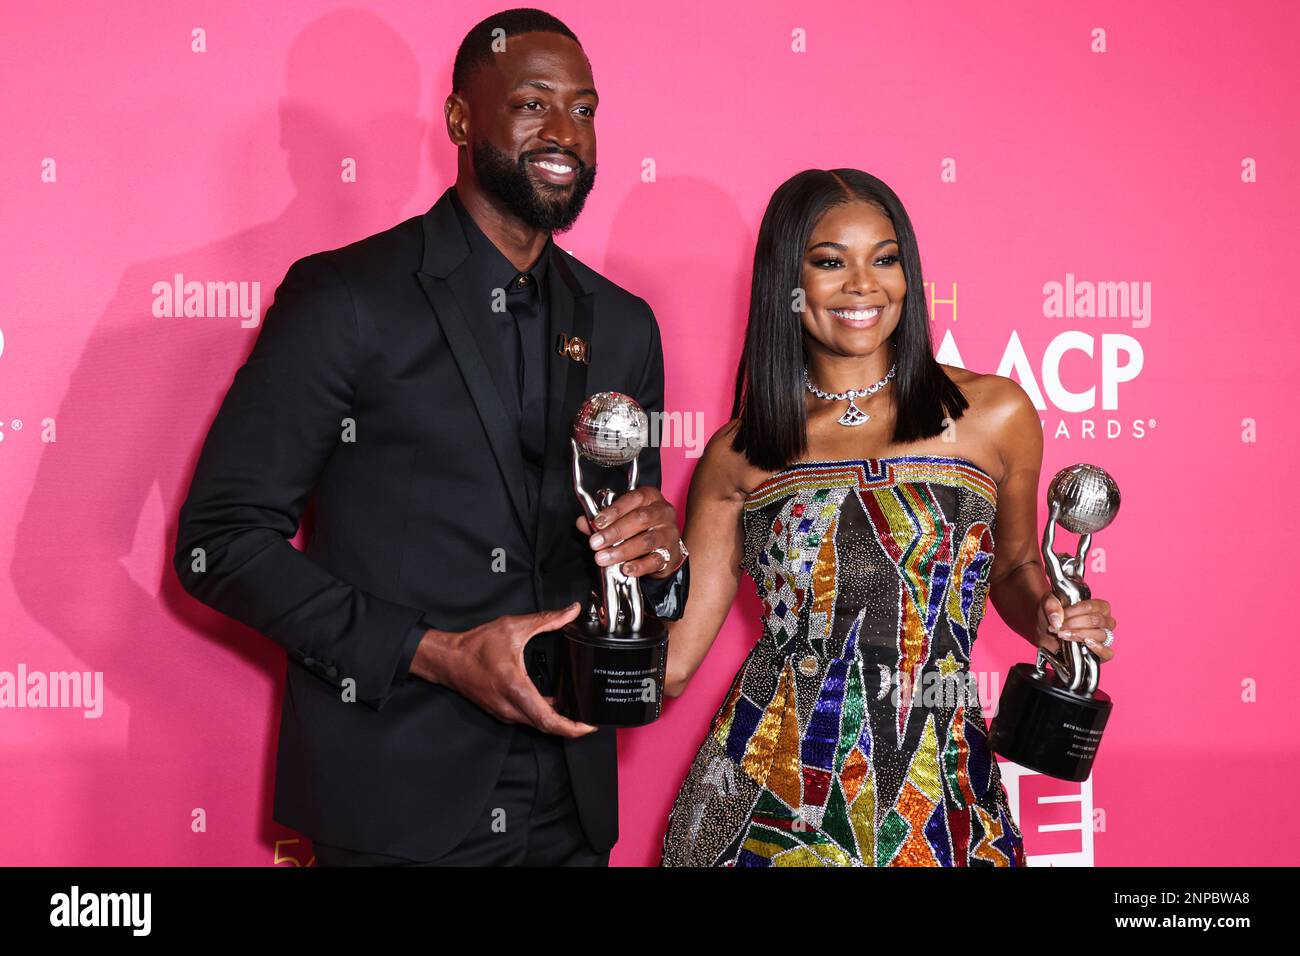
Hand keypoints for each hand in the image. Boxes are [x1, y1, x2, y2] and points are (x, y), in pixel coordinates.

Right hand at [414, 603, 597, 736]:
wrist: (447, 659)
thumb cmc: (475, 647)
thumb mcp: (513, 628)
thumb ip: (546, 620)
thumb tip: (570, 612)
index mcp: (516, 689)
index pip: (548, 720)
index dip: (571, 727)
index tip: (588, 726)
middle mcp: (510, 706)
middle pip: (546, 726)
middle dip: (570, 726)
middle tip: (589, 719)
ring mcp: (504, 712)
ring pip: (536, 724)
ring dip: (556, 721)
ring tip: (576, 712)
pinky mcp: (501, 711)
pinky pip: (527, 718)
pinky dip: (543, 715)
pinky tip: (554, 703)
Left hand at [573, 485, 682, 579]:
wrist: (665, 546)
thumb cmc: (640, 527)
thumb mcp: (622, 518)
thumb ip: (603, 521)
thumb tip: (582, 522)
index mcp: (650, 497)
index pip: (633, 498)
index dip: (614, 510)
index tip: (597, 523)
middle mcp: (663, 512)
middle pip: (640, 519)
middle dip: (615, 532)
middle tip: (596, 543)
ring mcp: (669, 534)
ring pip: (646, 541)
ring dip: (622, 550)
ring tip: (604, 558)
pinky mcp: (671, 554)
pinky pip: (655, 560)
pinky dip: (639, 566)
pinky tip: (625, 569)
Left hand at [1038, 592, 1116, 662]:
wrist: (1047, 632)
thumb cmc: (1055, 615)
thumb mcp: (1049, 603)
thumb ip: (1051, 606)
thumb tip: (1057, 620)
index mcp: (1099, 606)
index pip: (1092, 607)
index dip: (1074, 611)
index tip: (1061, 615)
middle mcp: (1105, 621)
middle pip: (1096, 620)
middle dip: (1074, 624)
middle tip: (1059, 628)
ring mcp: (1104, 637)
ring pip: (1101, 635)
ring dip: (1079, 635)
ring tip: (1064, 635)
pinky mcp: (1101, 653)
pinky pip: (1108, 653)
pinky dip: (1100, 649)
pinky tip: (1087, 644)